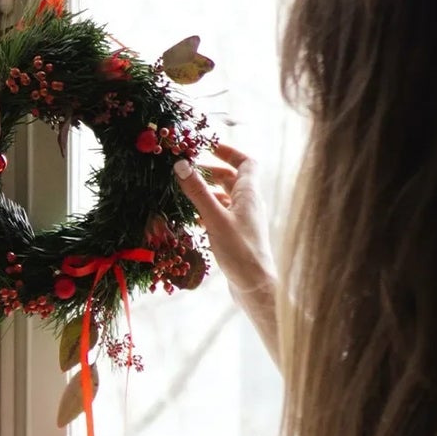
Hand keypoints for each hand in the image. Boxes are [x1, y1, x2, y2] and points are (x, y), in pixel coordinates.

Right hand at [174, 143, 278, 360]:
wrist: (255, 287)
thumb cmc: (240, 252)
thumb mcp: (215, 218)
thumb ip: (198, 192)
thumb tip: (181, 164)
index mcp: (249, 195)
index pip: (246, 163)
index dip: (228, 152)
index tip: (206, 147)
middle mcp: (249, 204)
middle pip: (233, 178)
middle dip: (211, 171)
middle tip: (187, 169)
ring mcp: (243, 220)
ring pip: (226, 197)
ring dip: (207, 190)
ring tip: (185, 191)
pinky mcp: (236, 235)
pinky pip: (222, 213)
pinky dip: (207, 209)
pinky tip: (192, 216)